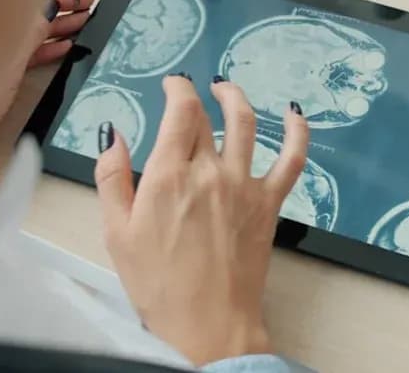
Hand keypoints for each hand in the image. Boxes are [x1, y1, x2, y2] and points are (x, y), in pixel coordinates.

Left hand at [0, 0, 95, 188]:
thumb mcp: (10, 59)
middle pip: (27, 10)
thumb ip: (31, 29)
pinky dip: (46, 49)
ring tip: (83, 24)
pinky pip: (25, 54)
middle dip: (60, 7)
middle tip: (89, 6)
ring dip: (58, 27)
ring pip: (29, 32)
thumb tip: (49, 4)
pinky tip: (64, 48)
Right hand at [94, 75, 308, 365]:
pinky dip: (297, 132)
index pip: (179, 111)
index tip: (172, 84)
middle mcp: (210, 171)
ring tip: (228, 89)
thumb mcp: (116, 232)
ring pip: (247, 124)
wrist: (207, 324)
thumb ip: (112, 176)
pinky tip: (294, 114)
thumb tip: (113, 134)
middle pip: (206, 118)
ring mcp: (244, 185)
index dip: (177, 88)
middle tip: (190, 95)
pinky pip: (291, 160)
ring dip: (237, 99)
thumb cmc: (158, 285)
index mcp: (169, 175)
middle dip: (197, 98)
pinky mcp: (268, 204)